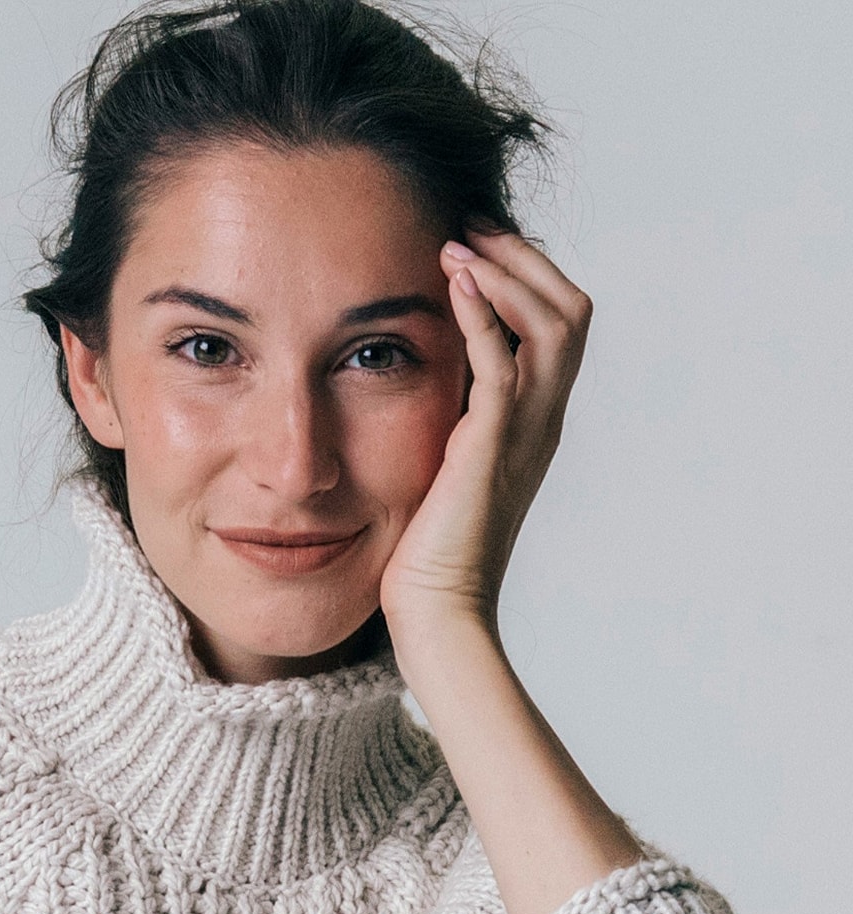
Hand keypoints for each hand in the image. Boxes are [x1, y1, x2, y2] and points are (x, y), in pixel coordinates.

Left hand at [379, 229, 591, 662]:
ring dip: (506, 274)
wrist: (437, 610)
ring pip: (552, 325)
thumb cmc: (427, 551)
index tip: (474, 247)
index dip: (525, 277)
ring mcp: (525, 435)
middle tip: (470, 228)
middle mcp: (542, 422)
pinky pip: (504, 366)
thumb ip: (450, 419)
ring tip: (458, 244)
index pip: (558, 326)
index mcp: (534, 425)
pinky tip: (455, 284)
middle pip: (569, 311)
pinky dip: (484, 317)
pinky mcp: (491, 449)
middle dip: (523, 258)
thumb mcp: (444, 465)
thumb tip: (419, 377)